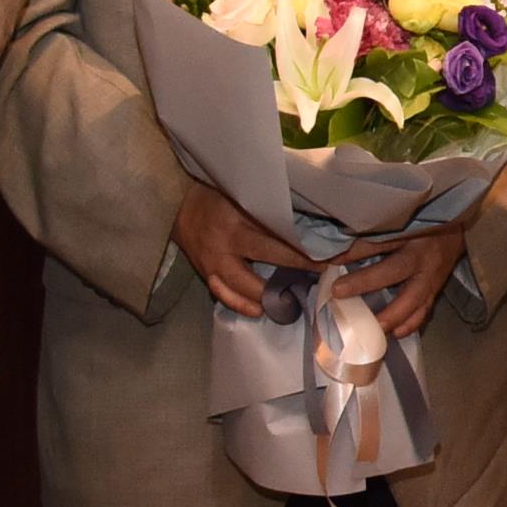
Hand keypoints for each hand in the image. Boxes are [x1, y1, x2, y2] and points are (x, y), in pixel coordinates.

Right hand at [173, 180, 315, 319]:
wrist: (178, 205)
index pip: (276, 239)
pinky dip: (242, 304)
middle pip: (263, 263)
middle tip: (319, 280)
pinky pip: (223, 295)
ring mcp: (212, 263)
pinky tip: (260, 310)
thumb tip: (308, 226)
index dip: (303, 252)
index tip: (329, 259)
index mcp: (237, 219)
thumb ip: (268, 211)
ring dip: (267, 297)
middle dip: (293, 273)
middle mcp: (224, 244)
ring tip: (291, 302)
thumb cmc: (216, 196)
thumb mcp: (243, 196)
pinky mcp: (204, 274)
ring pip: (241, 289)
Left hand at [327, 225, 469, 340]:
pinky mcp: (437, 289)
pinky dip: (409, 323)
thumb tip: (336, 251)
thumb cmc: (423, 223)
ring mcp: (433, 275)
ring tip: (369, 327)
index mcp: (410, 232)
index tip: (328, 259)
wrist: (458, 229)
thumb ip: (372, 237)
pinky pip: (423, 310)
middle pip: (394, 270)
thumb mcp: (399, 223)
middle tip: (339, 292)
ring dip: (390, 315)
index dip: (353, 250)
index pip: (378, 240)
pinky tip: (395, 333)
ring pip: (412, 299)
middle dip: (366, 282)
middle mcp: (422, 254)